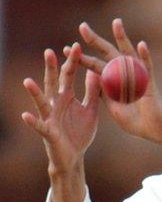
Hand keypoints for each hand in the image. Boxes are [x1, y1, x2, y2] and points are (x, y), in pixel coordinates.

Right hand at [22, 43, 99, 174]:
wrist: (74, 156)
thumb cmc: (80, 131)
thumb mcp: (90, 109)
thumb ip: (92, 91)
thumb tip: (96, 71)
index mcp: (67, 97)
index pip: (68, 75)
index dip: (72, 61)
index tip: (77, 45)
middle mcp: (56, 104)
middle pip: (52, 83)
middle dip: (50, 69)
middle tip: (49, 51)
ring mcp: (50, 118)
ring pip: (42, 103)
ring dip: (34, 93)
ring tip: (27, 81)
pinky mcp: (48, 133)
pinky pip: (40, 126)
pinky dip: (33, 121)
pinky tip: (26, 115)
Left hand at [65, 19, 161, 142]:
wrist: (156, 131)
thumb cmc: (136, 123)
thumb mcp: (115, 109)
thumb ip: (105, 94)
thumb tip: (93, 78)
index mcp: (114, 83)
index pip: (95, 67)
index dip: (82, 59)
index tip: (66, 49)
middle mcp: (125, 76)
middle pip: (108, 54)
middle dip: (95, 41)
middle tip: (82, 26)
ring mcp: (138, 77)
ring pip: (128, 54)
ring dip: (122, 39)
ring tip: (116, 23)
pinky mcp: (150, 83)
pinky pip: (147, 67)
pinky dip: (145, 56)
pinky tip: (141, 44)